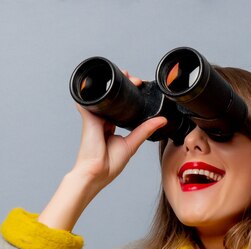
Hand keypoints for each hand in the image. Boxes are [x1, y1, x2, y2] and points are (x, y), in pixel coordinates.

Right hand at [72, 71, 166, 192]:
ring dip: (113, 83)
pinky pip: (90, 99)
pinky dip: (95, 89)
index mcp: (111, 127)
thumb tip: (162, 120)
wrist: (96, 172)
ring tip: (125, 74)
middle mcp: (102, 121)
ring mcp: (95, 117)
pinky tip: (104, 79)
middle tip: (135, 80)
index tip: (139, 89)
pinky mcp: (89, 116)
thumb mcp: (132, 144)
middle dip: (124, 86)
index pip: (121, 108)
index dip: (130, 98)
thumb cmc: (110, 164)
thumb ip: (145, 130)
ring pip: (104, 95)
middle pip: (113, 99)